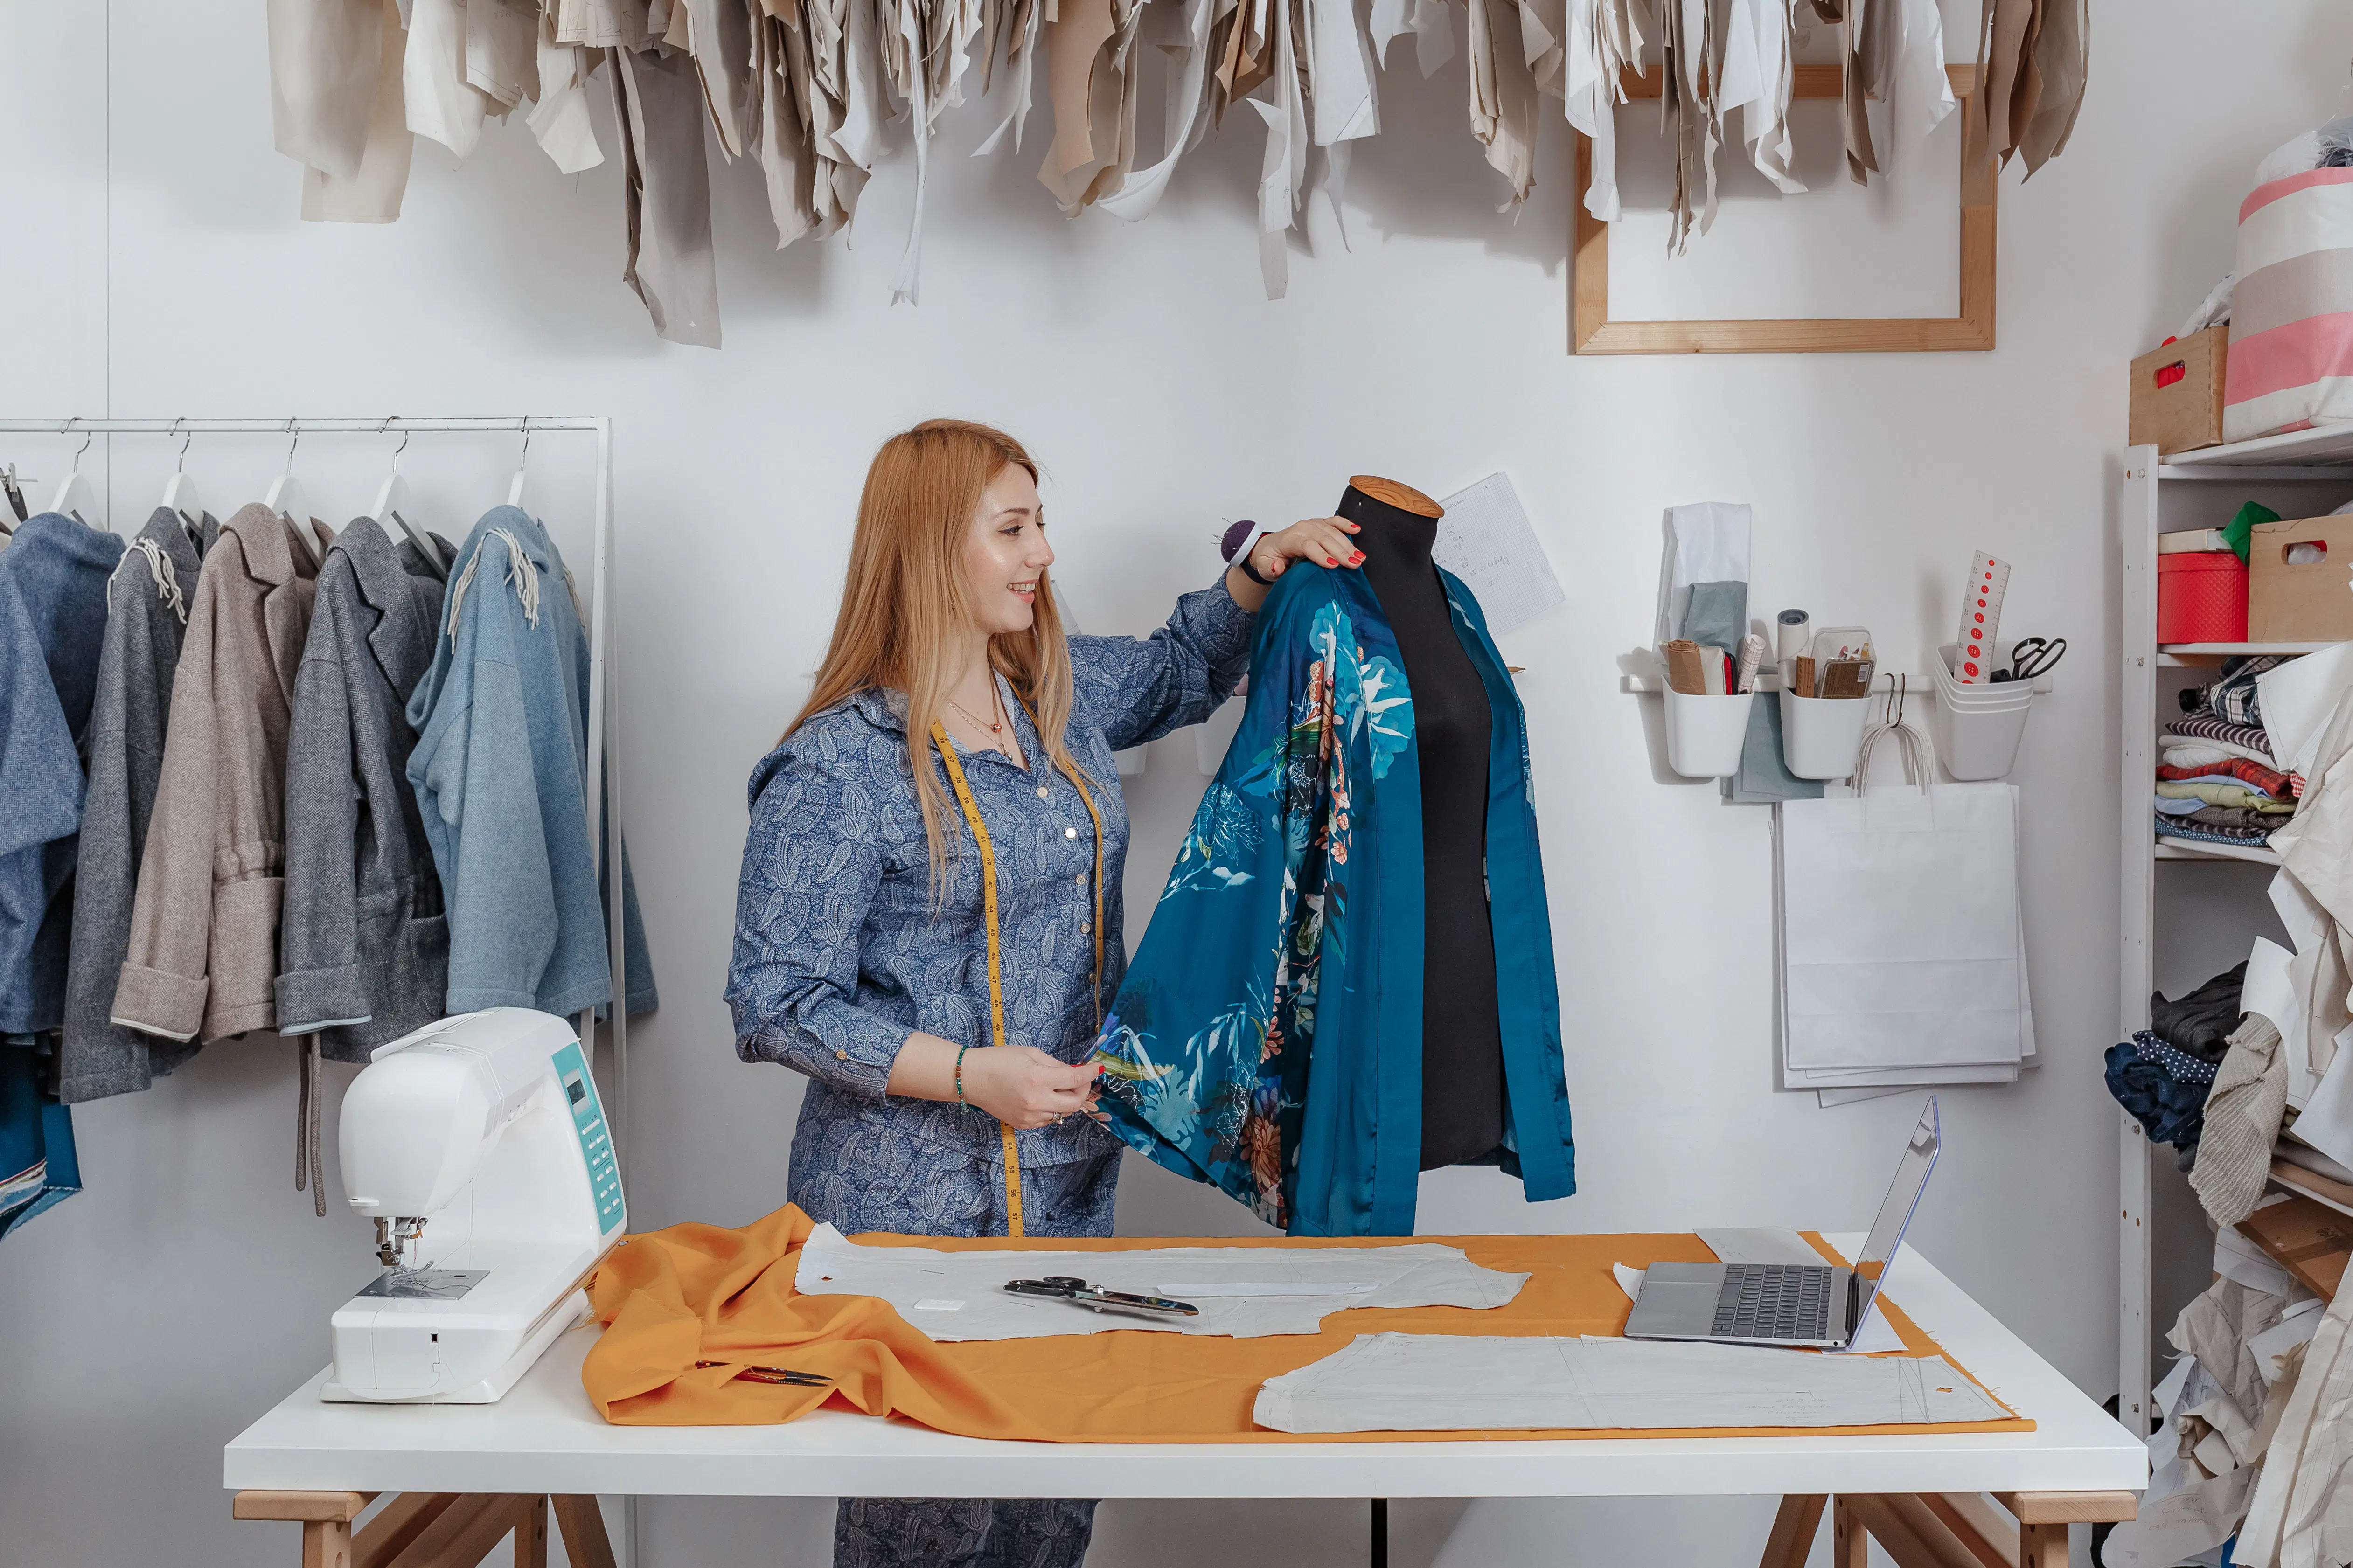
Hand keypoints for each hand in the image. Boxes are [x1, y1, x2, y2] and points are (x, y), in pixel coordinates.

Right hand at [958, 1045, 1101, 1129]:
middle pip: (1075, 1103)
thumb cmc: (998, 1060)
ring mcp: (1030, 1116)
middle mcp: (1036, 1101)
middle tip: (1079, 1080)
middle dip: (1083, 1090)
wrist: (970, 1078)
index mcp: (1038, 1079)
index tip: (1097, 1068)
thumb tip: (1075, 1072)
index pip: (1075, 1080)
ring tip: (1057, 1087)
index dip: (1090, 1073)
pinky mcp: (1024, 1124)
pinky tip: (1043, 1097)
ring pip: (1063, 1113)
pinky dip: (1052, 1109)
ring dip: (1067, 1100)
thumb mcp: (1030, 1053)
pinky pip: (1048, 1119)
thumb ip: (1055, 1064)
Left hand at [1250, 516, 1363, 579]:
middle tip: (1354, 563)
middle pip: (1323, 538)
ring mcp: (1311, 524)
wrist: (1269, 547)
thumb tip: (1277, 567)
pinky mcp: (1319, 524)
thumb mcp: (1264, 567)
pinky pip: (1334, 522)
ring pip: (1332, 532)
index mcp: (1289, 539)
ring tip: (1360, 557)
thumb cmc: (1269, 558)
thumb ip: (1270, 568)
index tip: (1334, 565)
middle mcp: (1302, 529)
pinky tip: (1356, 529)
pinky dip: (1345, 524)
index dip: (1321, 554)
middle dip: (1340, 551)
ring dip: (1347, 544)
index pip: (1307, 545)